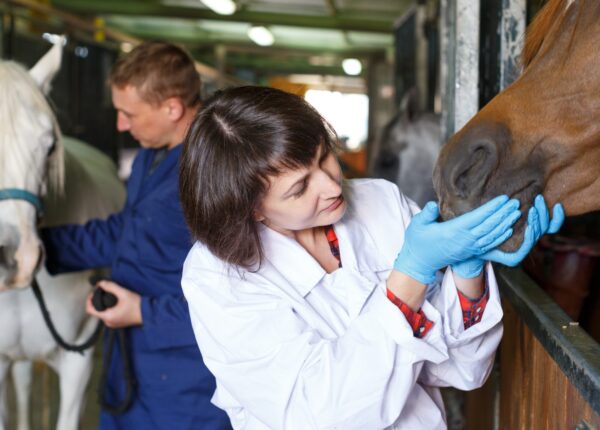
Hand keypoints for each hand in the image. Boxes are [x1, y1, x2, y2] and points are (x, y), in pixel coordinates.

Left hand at [86, 280, 142, 327]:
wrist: (148, 313)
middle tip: (102, 292)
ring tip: (108, 296)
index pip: (89, 310)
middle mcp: (108, 322)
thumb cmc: (137, 305)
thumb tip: (101, 283)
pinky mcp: (117, 323)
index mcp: (108, 317)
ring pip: (102, 313)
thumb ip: (111, 287)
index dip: (89, 300)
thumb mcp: (124, 293)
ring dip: (103, 304)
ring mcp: (113, 324)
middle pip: (96, 311)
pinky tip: (114, 302)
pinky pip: (108, 315)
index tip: (94, 292)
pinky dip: (108, 309)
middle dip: (97, 301)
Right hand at [393, 195, 520, 283]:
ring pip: (492, 235)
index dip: (492, 208)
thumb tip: (433, 204)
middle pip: (489, 225)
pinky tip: (508, 229)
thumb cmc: (418, 241)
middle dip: (503, 214)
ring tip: (516, 213)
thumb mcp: (417, 225)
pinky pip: (489, 244)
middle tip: (516, 202)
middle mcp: (464, 240)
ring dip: (505, 224)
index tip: (504, 199)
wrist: (420, 262)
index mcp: (453, 231)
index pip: (477, 218)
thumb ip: (426, 214)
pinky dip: (500, 237)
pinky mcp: (470, 251)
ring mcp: (468, 247)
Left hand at [483, 194, 563, 266]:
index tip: (558, 204)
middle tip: (538, 198)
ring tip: (532, 209)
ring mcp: (522, 250)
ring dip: (537, 220)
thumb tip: (523, 190)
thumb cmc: (488, 226)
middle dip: (544, 211)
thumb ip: (514, 204)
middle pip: (546, 227)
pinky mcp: (514, 259)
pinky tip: (529, 226)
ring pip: (537, 234)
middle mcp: (529, 240)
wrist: (472, 246)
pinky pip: (526, 246)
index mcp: (530, 231)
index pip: (552, 226)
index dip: (558, 217)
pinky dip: (529, 235)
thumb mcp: (503, 212)